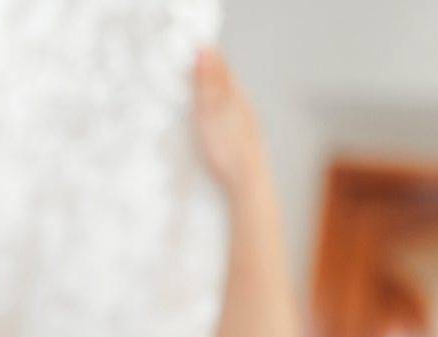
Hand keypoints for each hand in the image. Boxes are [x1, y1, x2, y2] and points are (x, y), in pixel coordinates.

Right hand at [193, 50, 265, 197]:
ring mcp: (244, 125)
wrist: (246, 183)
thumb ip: (207, 84)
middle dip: (210, 74)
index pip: (222, 69)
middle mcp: (244, 108)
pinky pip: (229, 117)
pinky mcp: (242, 141)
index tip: (192, 52)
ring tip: (199, 90)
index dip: (208, 59)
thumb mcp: (211, 113)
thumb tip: (205, 52)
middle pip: (226, 84)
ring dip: (214, 93)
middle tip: (192, 66)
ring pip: (229, 101)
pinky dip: (217, 111)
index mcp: (236, 98)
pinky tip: (213, 119)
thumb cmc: (227, 149)